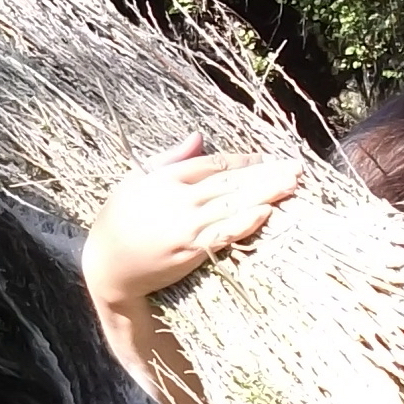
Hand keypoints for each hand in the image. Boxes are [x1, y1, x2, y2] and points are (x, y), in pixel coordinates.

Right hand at [81, 132, 301, 311]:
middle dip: (266, 173)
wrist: (107, 268)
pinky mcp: (190, 250)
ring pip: (233, 204)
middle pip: (231, 181)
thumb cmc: (118, 222)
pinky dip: (245, 222)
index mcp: (166, 178)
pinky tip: (266, 212)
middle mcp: (179, 199)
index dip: (244, 161)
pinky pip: (224, 233)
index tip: (267, 159)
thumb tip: (198, 135)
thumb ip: (170, 158)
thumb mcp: (134, 180)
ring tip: (292, 184)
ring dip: (266, 193)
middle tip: (296, 167)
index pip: (213, 163)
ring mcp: (187, 225)